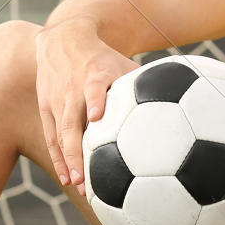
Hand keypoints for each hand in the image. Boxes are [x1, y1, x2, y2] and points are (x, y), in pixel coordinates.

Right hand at [34, 18, 137, 192]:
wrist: (61, 39)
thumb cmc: (101, 57)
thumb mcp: (122, 63)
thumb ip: (144, 84)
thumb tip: (178, 106)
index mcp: (94, 75)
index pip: (94, 88)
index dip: (95, 101)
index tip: (96, 117)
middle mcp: (72, 89)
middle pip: (72, 122)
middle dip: (78, 151)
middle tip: (87, 178)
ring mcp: (56, 100)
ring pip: (60, 135)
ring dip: (68, 161)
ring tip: (79, 185)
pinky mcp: (46, 108)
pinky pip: (51, 137)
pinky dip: (58, 158)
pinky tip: (68, 178)